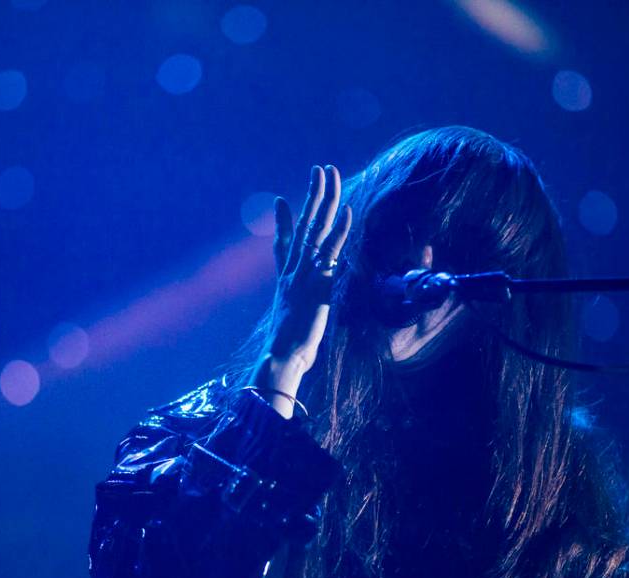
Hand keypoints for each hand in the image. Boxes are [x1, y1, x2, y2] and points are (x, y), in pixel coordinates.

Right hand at [248, 164, 352, 414]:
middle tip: (318, 170)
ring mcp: (304, 273)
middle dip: (312, 196)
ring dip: (324, 199)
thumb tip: (296, 316)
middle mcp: (292, 271)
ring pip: (315, 228)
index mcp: (285, 281)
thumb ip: (295, 314)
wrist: (282, 356)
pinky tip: (346, 211)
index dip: (283, 222)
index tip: (281, 201)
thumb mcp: (291, 325)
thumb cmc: (288, 350)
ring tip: (328, 174)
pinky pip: (330, 251)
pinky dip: (338, 230)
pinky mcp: (317, 282)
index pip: (283, 245)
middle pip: (303, 225)